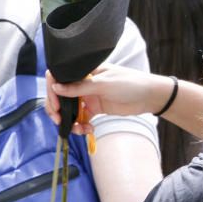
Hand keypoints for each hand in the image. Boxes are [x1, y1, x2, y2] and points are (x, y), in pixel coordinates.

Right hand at [45, 65, 173, 131]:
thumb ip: (80, 87)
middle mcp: (84, 83)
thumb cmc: (131, 83)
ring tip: (78, 129)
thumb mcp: (104, 83)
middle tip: (59, 120)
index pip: (60, 77)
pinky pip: (81, 119)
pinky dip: (81, 126)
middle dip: (57, 109)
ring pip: (70, 109)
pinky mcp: (96, 109)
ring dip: (69, 121)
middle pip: (61, 96)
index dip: (52, 90)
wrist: (150, 97)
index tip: (55, 104)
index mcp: (85, 71)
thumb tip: (56, 87)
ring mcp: (89, 96)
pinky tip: (88, 130)